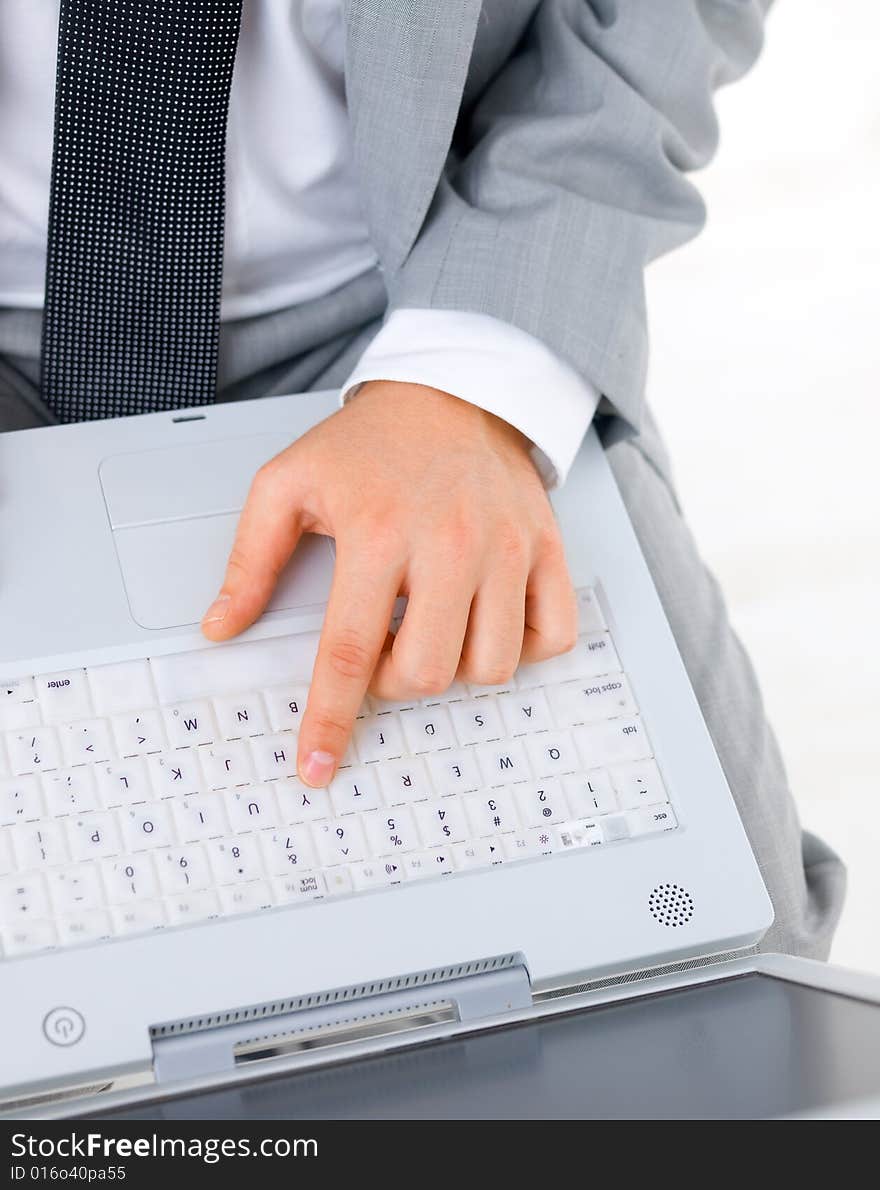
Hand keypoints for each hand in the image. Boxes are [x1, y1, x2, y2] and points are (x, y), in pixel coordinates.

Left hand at [202, 381, 577, 786]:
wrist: (453, 391)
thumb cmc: (369, 443)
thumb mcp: (288, 482)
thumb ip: (251, 560)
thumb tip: (222, 627)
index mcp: (375, 530)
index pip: (347, 652)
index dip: (328, 721)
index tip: (316, 767)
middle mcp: (448, 542)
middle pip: (426, 672)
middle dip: (393, 682)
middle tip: (383, 645)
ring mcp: (506, 548)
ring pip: (491, 666)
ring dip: (454, 669)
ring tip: (433, 628)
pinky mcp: (547, 548)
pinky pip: (554, 636)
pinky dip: (522, 650)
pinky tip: (488, 623)